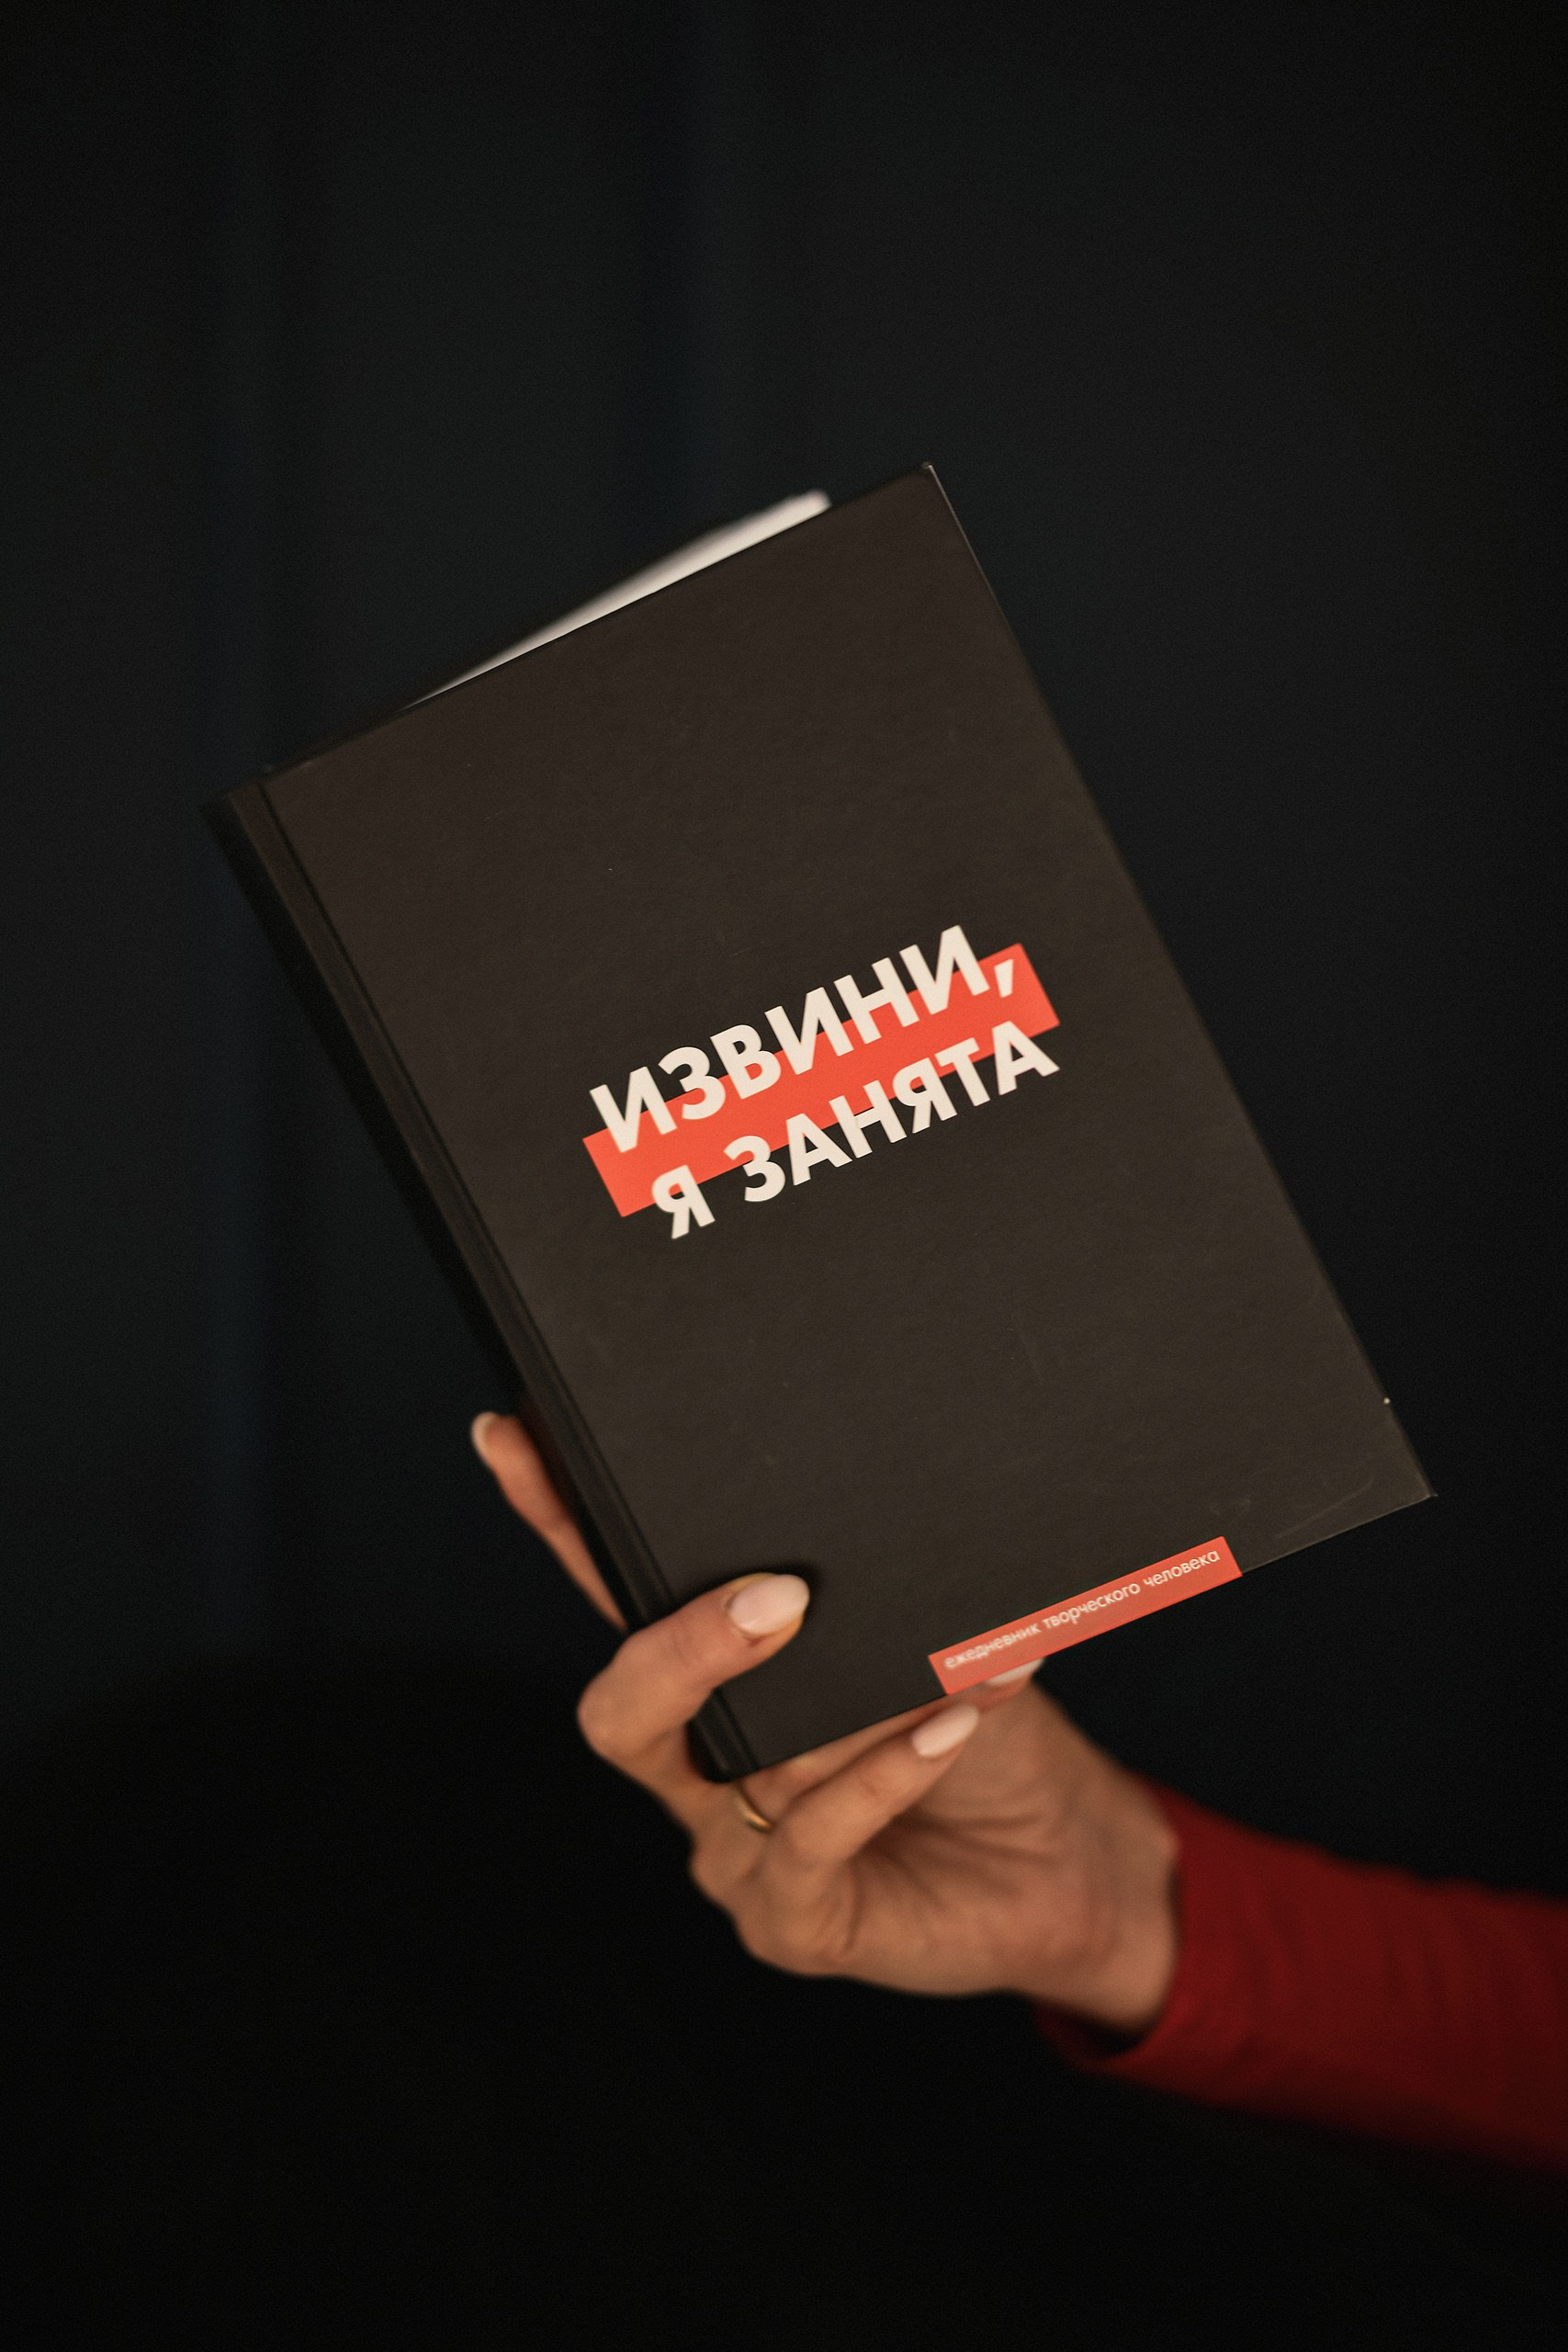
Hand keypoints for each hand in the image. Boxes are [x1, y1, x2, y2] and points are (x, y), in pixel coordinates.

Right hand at [471, 1413, 1179, 2035]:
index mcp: (716, 1687)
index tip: (515, 1437)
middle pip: (622, 1711)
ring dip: (846, 1715)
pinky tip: (948, 1729)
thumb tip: (811, 1580)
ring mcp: (735, 1854)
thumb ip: (857, 1618)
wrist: (1075, 1859)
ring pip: (729, 1776)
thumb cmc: (989, 1735)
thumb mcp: (923, 1647)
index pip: (621, 1597)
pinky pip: (808, 1846)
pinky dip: (881, 1778)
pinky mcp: (792, 1925)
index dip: (558, 1523)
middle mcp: (701, 1771)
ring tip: (937, 1669)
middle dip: (675, 1648)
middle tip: (772, 1597)